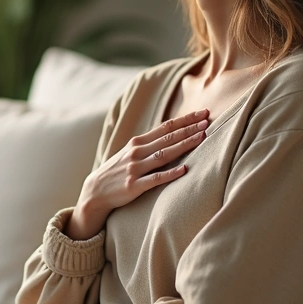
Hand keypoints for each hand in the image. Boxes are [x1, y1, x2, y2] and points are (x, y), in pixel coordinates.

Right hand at [66, 109, 209, 239]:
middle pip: (167, 138)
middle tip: (207, 122)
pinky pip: (156, 179)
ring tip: (201, 138)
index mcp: (137, 142)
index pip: (166, 127)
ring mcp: (135, 168)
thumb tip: (174, 133)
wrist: (95, 190)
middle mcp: (137, 152)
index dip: (185, 119)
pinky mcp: (134, 185)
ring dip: (184, 145)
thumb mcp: (131, 152)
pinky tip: (184, 169)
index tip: (202, 113)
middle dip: (189, 129)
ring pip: (164, 154)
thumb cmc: (118, 170)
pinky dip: (171, 173)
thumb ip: (150, 143)